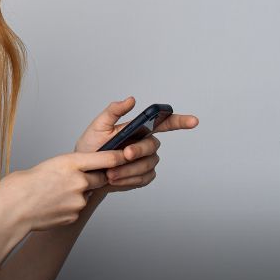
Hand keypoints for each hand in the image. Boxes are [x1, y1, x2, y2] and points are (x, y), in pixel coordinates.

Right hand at [0, 150, 123, 230]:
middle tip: (77, 177)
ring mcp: (78, 200)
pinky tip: (52, 205)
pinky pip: (77, 208)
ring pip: (87, 194)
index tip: (127, 154)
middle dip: (94, 176)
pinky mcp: (75, 215)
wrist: (11, 210)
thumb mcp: (47, 165)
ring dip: (77, 193)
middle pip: (101, 176)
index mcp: (70, 163)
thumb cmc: (22, 185)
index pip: (105, 157)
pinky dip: (69, 206)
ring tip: (54, 194)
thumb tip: (81, 172)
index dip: (118, 155)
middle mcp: (79, 181)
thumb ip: (68, 167)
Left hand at [73, 97, 198, 192]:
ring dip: (129, 169)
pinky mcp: (144, 176)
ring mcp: (147, 160)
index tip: (194, 121)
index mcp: (139, 129)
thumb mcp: (99, 126)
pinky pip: (144, 178)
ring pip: (148, 164)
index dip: (181, 121)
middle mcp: (146, 144)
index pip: (165, 122)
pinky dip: (128, 179)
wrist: (86, 171)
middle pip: (153, 145)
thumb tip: (131, 99)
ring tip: (110, 172)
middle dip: (139, 150)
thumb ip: (113, 111)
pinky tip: (115, 179)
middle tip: (123, 155)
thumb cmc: (92, 146)